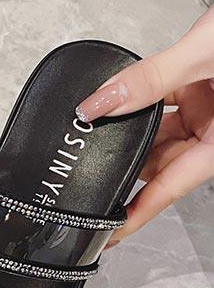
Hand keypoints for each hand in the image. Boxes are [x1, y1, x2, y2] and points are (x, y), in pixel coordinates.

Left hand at [75, 8, 213, 243]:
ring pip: (161, 132)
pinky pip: (167, 104)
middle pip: (161, 160)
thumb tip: (102, 103)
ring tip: (102, 118)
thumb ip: (153, 79)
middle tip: (87, 155)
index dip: (137, 213)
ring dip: (133, 124)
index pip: (170, 189)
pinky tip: (122, 93)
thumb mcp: (205, 54)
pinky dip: (144, 98)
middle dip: (128, 156)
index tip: (108, 233)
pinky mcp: (205, 91)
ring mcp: (212, 113)